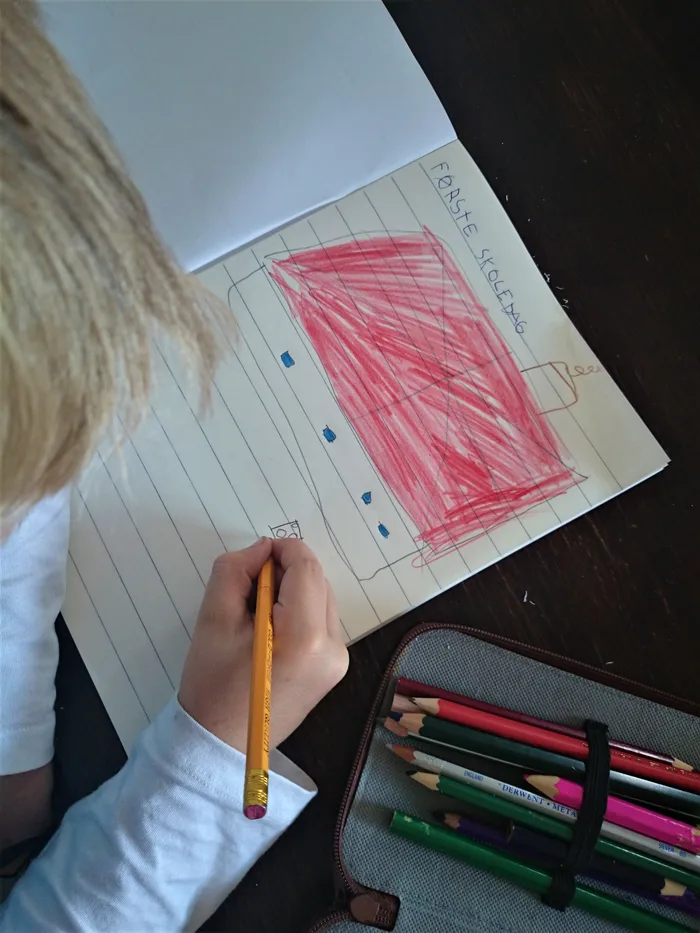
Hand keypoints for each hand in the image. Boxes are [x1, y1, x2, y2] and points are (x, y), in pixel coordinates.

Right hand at [178, 537, 347, 752]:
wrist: (220, 745)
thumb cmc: (212, 685)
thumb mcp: (213, 619)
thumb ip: (235, 571)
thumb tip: (262, 550)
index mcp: (306, 636)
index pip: (306, 568)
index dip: (281, 550)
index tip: (254, 558)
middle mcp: (334, 647)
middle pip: (316, 581)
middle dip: (284, 573)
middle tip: (246, 591)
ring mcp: (338, 661)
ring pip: (320, 599)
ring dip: (291, 593)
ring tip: (255, 616)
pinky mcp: (334, 669)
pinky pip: (321, 621)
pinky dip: (297, 613)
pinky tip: (269, 632)